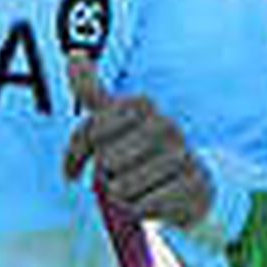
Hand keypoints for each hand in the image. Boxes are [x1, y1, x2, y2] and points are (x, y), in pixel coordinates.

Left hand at [63, 53, 214, 229]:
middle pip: (106, 162)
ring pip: (121, 188)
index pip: (90, 131)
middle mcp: (166, 125)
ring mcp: (183, 154)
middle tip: (117, 177)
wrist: (188, 185)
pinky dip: (139, 211)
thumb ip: (90, 89)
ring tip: (135, 189)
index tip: (73, 171)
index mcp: (142, 105)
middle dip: (104, 177)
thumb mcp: (112, 119)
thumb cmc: (138, 150)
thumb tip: (73, 54)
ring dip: (122, 196)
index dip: (75, 155)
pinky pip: (142, 207)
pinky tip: (150, 202)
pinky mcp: (194, 185)